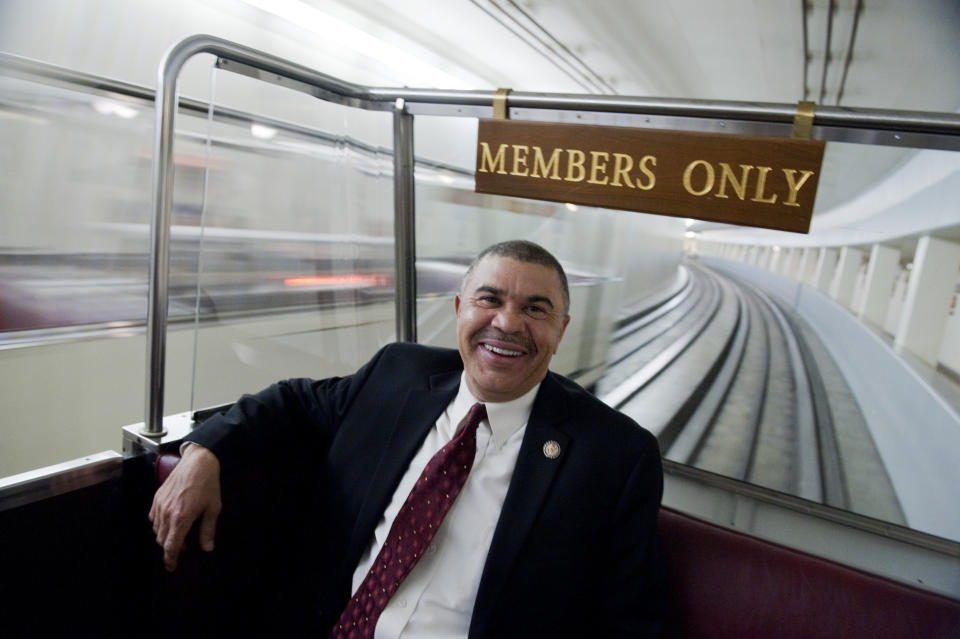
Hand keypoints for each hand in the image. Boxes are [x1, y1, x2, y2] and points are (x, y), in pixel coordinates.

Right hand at [149, 444, 221, 570]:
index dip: (170, 559)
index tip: (172, 566)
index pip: (171, 546)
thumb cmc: (207, 484)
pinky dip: (159, 524)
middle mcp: (166, 513)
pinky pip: (153, 518)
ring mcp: (159, 505)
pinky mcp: (157, 498)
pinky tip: (171, 520)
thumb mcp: (213, 508)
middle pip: (162, 540)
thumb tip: (207, 547)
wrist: (198, 462)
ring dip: (165, 536)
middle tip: (183, 548)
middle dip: (170, 547)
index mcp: (181, 518)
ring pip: (156, 530)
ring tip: (179, 533)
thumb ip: (208, 530)